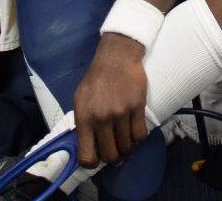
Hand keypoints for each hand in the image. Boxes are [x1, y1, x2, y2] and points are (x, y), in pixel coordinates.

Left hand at [72, 33, 149, 167]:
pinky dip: (139, 138)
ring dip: (128, 148)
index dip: (92, 163)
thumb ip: (82, 122)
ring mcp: (121, 114)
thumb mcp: (80, 100)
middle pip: (111, 155)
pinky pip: (141, 135)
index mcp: (84, 119)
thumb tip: (88, 142)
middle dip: (114, 158)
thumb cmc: (96, 79)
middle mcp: (102, 119)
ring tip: (126, 142)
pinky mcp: (137, 108)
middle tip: (116, 153)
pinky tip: (135, 132)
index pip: (86, 156)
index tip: (97, 159)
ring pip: (128, 147)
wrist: (116, 58)